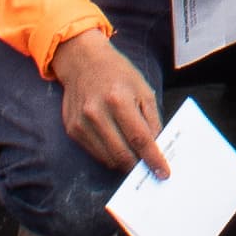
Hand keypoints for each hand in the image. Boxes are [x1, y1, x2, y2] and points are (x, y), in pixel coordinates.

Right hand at [52, 33, 170, 177]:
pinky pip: (96, 153)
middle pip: (122, 153)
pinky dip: (110, 156)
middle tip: (150, 169)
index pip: (140, 138)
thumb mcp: (142, 89)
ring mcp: (81, 123)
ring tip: (136, 160)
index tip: (163, 173)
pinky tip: (119, 149)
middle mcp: (96, 113)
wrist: (83, 62)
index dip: (153, 159)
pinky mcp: (72, 130)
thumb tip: (157, 147)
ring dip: (125, 164)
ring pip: (108, 158)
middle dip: (139, 166)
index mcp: (118, 99)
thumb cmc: (118, 73)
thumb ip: (152, 119)